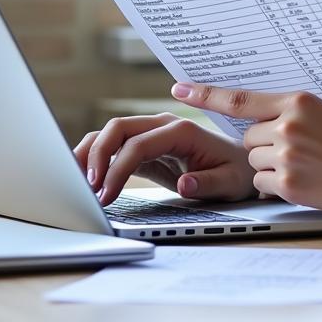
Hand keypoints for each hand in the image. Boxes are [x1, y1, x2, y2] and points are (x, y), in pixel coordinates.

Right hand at [73, 113, 256, 207]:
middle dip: (97, 155)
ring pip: (112, 133)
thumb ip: (207, 183)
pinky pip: (116, 147)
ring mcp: (153, 134)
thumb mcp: (230, 182)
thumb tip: (184, 184)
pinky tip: (86, 178)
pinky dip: (98, 159)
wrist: (244, 164)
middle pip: (118, 128)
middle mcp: (165, 125)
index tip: (105, 195)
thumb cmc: (238, 172)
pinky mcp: (147, 148)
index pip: (138, 144)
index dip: (117, 168)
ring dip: (91, 153)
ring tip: (76, 182)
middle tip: (85, 188)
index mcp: (182, 131)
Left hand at [171, 82, 321, 221]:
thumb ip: (291, 112)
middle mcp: (287, 125)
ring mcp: (286, 155)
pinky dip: (277, 185)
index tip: (179, 88)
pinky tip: (306, 181)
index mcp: (297, 100)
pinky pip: (262, 184)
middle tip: (298, 150)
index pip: (239, 98)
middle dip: (264, 145)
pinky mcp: (288, 184)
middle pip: (248, 136)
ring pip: (252, 162)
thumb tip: (261, 118)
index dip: (205, 93)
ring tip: (307, 166)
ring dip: (270, 167)